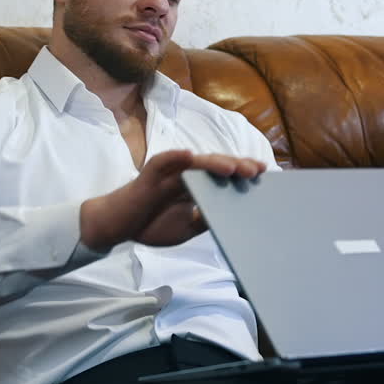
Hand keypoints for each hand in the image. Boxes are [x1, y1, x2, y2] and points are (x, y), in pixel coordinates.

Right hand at [79, 150, 265, 249]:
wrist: (118, 226)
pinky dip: (175, 157)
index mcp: (195, 184)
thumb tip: (232, 217)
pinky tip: (189, 156)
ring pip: (194, 162)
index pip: (222, 175)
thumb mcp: (188, 227)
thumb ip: (206, 218)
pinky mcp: (150, 174)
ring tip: (233, 167)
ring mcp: (168, 172)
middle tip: (258, 171)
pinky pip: (163, 162)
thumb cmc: (152, 223)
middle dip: (236, 166)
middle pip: (214, 166)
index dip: (242, 173)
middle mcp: (185, 173)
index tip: (264, 176)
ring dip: (214, 162)